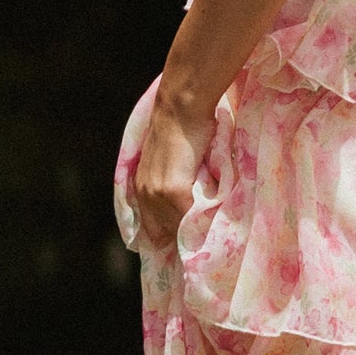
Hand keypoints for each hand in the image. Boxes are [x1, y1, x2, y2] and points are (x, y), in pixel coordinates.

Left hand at [132, 91, 211, 254]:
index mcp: (141, 186)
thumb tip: (191, 204)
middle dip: (181, 237)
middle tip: (199, 245)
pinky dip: (201, 221)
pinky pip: (189, 217)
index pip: (151, 226)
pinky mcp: (173, 191)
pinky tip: (214, 223)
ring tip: (210, 236)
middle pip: (164, 231)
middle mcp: (145, 192)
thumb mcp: (169, 160)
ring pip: (178, 226)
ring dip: (193, 231)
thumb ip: (173, 181)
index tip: (183, 246)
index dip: (166, 237)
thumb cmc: (181, 127)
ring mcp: (157, 193)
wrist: (181, 108)